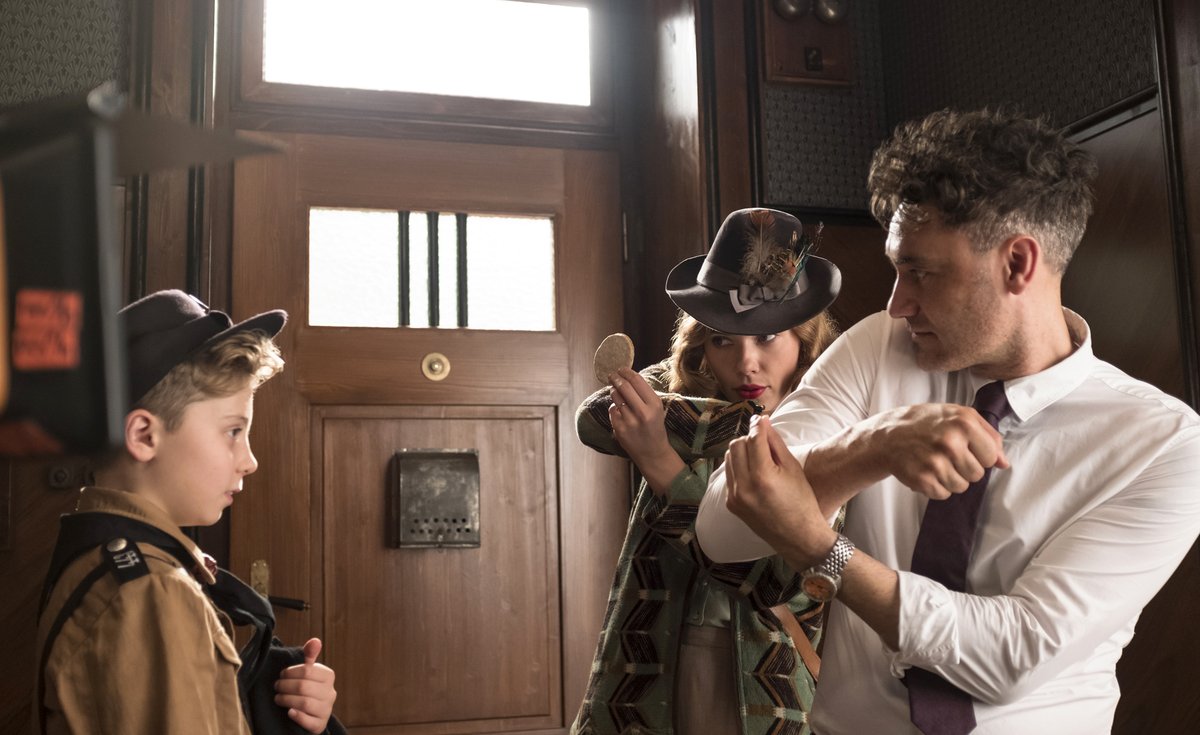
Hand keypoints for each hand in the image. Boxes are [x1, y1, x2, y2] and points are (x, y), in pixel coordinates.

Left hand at [275, 637, 336, 732]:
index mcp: (328, 676)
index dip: (290, 672)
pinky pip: (309, 721)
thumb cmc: (308, 688)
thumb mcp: (308, 671)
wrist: (313, 713)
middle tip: (276, 686)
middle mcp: (330, 693)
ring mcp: (326, 710)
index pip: (307, 671)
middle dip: (285, 686)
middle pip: (304, 686)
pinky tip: (289, 712)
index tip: (281, 674)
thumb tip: (315, 640)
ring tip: (277, 698)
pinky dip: (298, 716)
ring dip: (287, 700)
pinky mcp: (320, 725)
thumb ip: (309, 656)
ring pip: (305, 703)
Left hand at [607, 367, 673, 468]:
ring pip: (616, 397)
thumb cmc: (655, 427)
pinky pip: (612, 410)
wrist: (653, 453)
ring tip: (616, 390)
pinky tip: (621, 411)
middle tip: (612, 374)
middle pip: (624, 387)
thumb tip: (627, 376)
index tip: (621, 368)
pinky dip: (615, 408)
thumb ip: (644, 394)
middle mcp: (642, 412)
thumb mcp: (657, 408)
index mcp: (654, 404)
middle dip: (616, 378)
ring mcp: (629, 421)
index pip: (637, 381)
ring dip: (614, 391)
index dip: (627, 372)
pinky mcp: (619, 429)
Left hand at [724, 415, 835, 566]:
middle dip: (749, 438)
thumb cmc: (802, 501)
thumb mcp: (793, 468)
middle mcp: (744, 487)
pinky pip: (730, 475)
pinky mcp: (731, 504)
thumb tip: (763, 423)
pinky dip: (739, 467)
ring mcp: (735, 497)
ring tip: (760, 456)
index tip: (761, 418)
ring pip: (729, 459)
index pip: (753, 439)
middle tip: (763, 439)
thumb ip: (775, 443)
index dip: (757, 425)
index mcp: (762, 476)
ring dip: (742, 451)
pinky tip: (755, 472)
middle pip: (736, 446)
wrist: (799, 537)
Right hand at [870, 403, 1008, 499]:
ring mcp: (936, 462)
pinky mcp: (923, 479)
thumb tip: (1003, 463)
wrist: (887, 436)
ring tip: (935, 462)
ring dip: (950, 479)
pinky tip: (926, 471)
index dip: (978, 454)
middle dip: (964, 468)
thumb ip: (987, 435)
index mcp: (963, 423)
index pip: (990, 456)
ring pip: (961, 487)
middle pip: (977, 475)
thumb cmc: (925, 423)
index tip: (963, 447)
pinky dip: (936, 487)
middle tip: (946, 455)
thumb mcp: (958, 415)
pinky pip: (943, 494)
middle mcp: (951, 442)